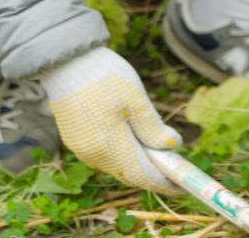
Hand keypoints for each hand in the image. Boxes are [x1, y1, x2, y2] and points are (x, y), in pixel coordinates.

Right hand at [37, 47, 184, 193]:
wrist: (66, 62)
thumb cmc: (103, 76)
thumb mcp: (135, 98)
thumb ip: (152, 127)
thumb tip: (172, 146)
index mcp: (109, 146)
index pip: (142, 175)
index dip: (163, 182)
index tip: (183, 186)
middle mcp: (93, 155)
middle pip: (129, 173)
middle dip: (152, 174)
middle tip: (175, 171)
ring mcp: (81, 149)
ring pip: (116, 166)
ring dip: (137, 165)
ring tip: (159, 156)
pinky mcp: (75, 140)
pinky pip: (104, 156)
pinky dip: (123, 155)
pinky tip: (135, 143)